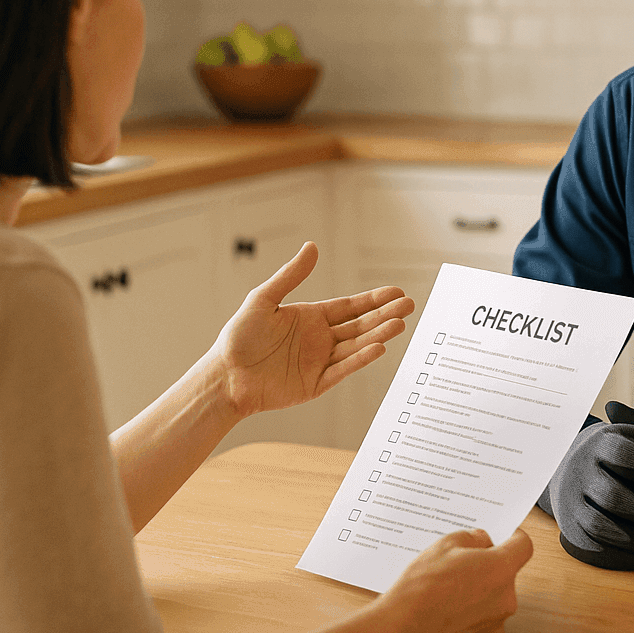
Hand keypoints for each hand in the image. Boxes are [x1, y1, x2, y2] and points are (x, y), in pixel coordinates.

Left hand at [212, 242, 414, 416]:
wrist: (224, 377)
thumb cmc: (238, 338)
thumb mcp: (263, 299)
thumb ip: (290, 276)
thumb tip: (311, 247)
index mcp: (310, 318)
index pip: (350, 306)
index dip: (374, 300)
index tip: (396, 292)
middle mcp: (320, 339)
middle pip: (360, 325)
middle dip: (385, 315)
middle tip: (409, 305)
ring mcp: (320, 362)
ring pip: (357, 346)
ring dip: (379, 335)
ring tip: (400, 324)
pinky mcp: (316, 384)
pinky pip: (343, 370)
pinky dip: (360, 359)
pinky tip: (378, 348)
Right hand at [382, 527, 533, 632]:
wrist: (402, 630)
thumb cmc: (422, 587)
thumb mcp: (444, 545)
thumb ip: (473, 538)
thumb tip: (484, 542)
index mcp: (500, 569)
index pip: (523, 546)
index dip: (514, 538)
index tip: (506, 537)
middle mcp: (506, 599)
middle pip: (505, 577)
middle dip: (487, 571)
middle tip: (459, 569)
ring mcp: (496, 626)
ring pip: (494, 602)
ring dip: (479, 596)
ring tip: (448, 596)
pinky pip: (484, 625)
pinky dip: (471, 620)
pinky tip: (448, 617)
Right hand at [543, 414, 633, 569]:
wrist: (577, 469)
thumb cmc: (623, 454)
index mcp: (599, 443)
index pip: (624, 455)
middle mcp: (578, 471)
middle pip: (613, 496)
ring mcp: (569, 502)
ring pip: (600, 526)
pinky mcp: (569, 530)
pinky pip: (592, 548)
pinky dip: (622, 556)